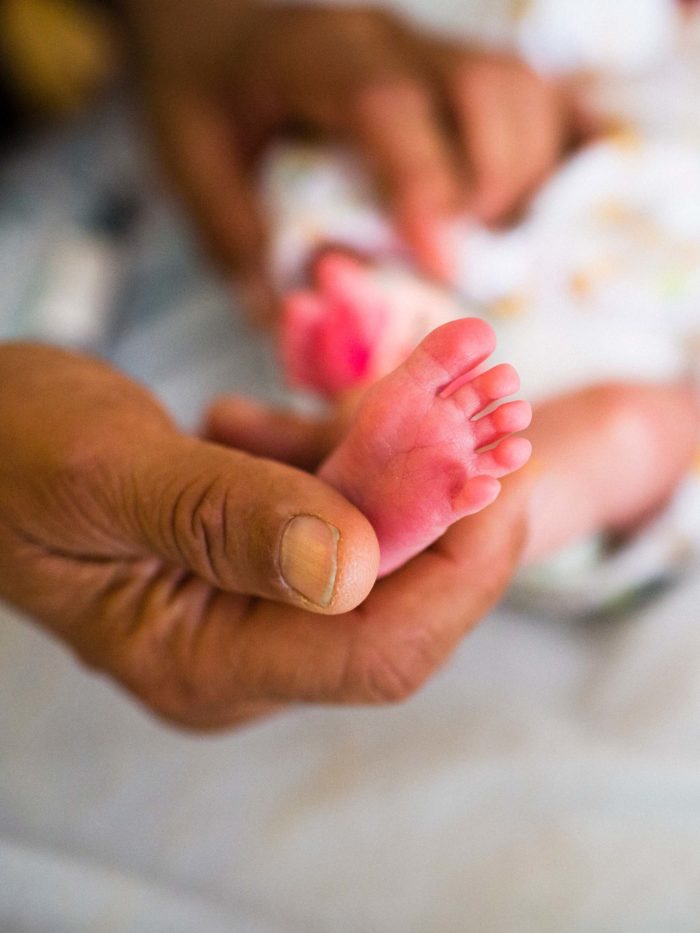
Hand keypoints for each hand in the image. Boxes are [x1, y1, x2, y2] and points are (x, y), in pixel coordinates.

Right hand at [0, 345, 529, 728]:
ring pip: (376, 546)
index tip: (503, 468)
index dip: (463, 570)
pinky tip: (274, 413)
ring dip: (392, 461)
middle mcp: (241, 655)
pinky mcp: (255, 558)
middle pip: (397, 601)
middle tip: (465, 396)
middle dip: (445, 503)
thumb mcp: (107, 472)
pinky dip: (338, 452)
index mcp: (201, 663)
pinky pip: (337, 511)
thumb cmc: (7, 452)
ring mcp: (251, 607)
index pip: (378, 651)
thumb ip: (226, 516)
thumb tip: (355, 564)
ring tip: (364, 387)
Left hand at [122, 1, 576, 312]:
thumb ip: (233, 234)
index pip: (387, 107)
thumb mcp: (190, 160)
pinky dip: (544, 147)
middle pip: (482, 86)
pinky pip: (529, 92)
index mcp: (317, 58)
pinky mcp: (452, 68)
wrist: (219, 23)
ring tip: (485, 234)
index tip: (442, 264)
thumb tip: (283, 318)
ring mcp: (428, 48)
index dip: (425, 184)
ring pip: (518, 87)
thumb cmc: (203, 91)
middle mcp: (388, 42)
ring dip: (524, 170)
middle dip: (493, 181)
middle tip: (458, 256)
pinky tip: (521, 200)